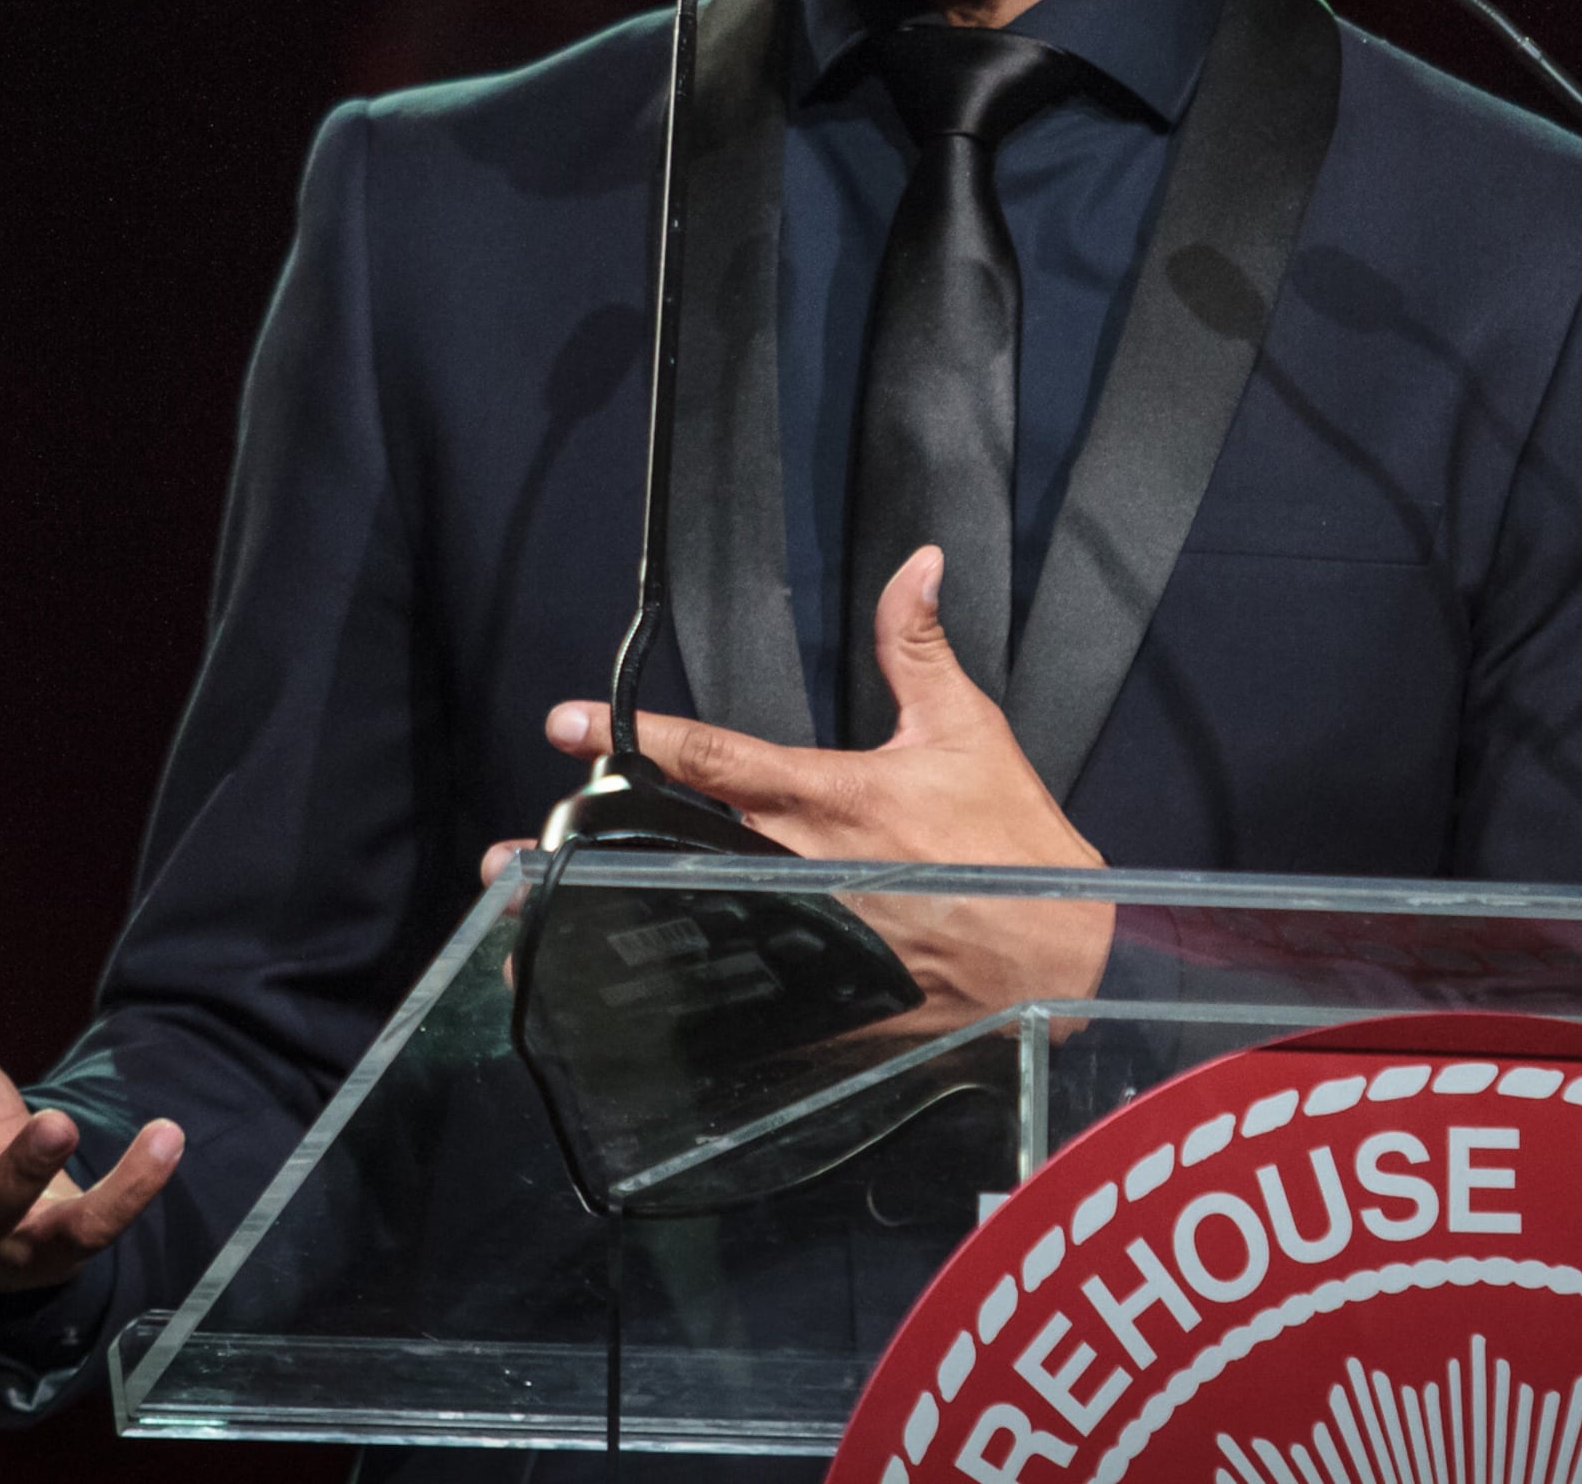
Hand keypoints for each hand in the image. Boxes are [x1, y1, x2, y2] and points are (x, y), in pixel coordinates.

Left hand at [478, 545, 1115, 1014]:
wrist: (1073, 956)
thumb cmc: (1017, 844)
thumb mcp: (970, 730)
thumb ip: (920, 646)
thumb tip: (915, 562)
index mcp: (835, 798)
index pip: (716, 759)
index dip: (637, 737)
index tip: (561, 722)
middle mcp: (810, 870)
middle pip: (678, 854)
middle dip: (593, 854)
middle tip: (508, 860)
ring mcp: (813, 943)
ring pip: (693, 929)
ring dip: (617, 931)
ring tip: (534, 939)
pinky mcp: (829, 1006)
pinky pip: (744, 1006)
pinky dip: (683, 1008)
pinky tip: (624, 1018)